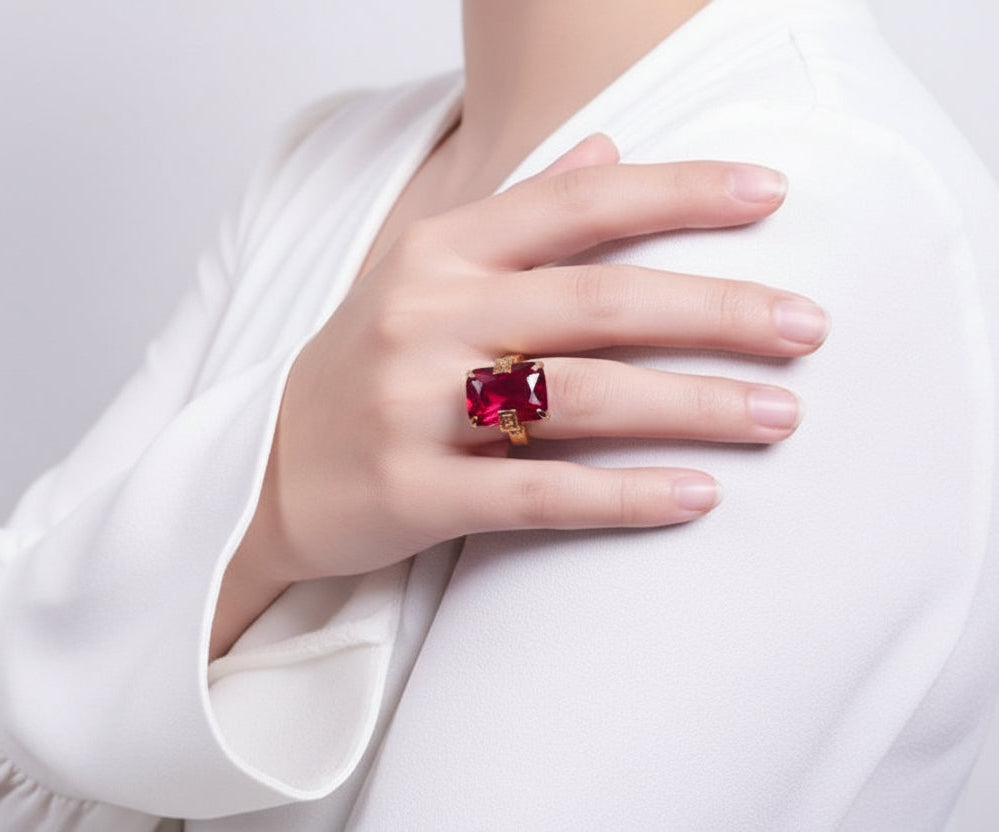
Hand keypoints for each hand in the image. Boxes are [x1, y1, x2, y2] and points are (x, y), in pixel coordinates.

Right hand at [210, 135, 828, 656]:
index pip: (577, 203)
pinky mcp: (412, 493)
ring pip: (582, 398)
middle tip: (808, 328)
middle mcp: (427, 317)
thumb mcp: (425, 274)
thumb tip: (606, 146)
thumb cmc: (364, 368)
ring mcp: (413, 406)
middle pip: (600, 302)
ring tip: (780, 414)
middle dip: (717, 312)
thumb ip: (518, 211)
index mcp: (438, 253)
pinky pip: (537, 493)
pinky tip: (697, 495)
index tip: (772, 195)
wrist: (267, 473)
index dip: (678, 192)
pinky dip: (624, 495)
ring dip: (694, 406)